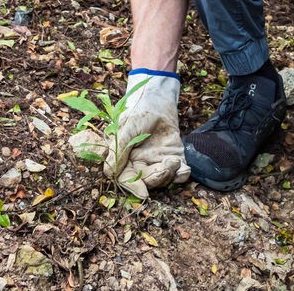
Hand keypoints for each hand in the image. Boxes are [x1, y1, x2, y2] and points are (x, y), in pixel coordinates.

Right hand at [68, 71, 188, 199]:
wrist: (158, 99)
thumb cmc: (139, 111)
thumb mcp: (127, 128)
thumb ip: (119, 150)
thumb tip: (109, 174)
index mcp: (126, 159)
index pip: (127, 179)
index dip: (133, 187)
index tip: (144, 193)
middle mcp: (141, 163)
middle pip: (146, 181)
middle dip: (155, 178)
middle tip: (164, 168)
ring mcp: (158, 161)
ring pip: (162, 179)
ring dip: (169, 174)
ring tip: (172, 160)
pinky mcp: (174, 157)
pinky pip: (178, 173)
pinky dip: (182, 175)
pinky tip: (184, 169)